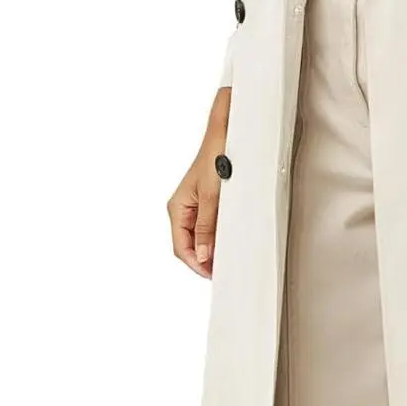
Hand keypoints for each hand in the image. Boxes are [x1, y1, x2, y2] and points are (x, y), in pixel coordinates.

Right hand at [168, 88, 230, 276]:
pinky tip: (228, 239)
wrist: (227, 131)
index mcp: (178, 208)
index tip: (213, 274)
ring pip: (199, 236)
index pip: (181, 247)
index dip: (196, 264)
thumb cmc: (218, 156)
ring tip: (227, 258)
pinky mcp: (208, 199)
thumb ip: (206, 228)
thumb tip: (203, 255)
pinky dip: (216, 235)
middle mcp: (184, 207)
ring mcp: (196, 204)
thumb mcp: (213, 196)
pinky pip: (208, 225)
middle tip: (223, 270)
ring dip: (211, 248)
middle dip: (203, 259)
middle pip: (189, 244)